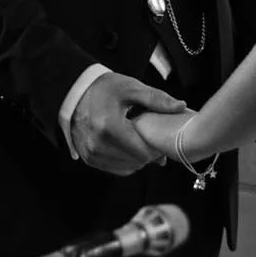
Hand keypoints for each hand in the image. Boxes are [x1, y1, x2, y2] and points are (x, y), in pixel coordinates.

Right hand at [69, 73, 185, 176]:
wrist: (74, 92)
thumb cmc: (105, 88)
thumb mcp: (131, 88)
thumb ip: (157, 99)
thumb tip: (181, 106)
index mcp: (109, 127)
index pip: (143, 152)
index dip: (157, 148)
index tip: (163, 137)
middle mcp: (97, 144)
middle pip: (137, 162)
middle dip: (149, 154)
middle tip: (154, 139)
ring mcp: (90, 153)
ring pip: (127, 168)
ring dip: (138, 159)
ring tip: (141, 141)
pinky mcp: (87, 158)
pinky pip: (115, 169)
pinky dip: (126, 162)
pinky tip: (129, 146)